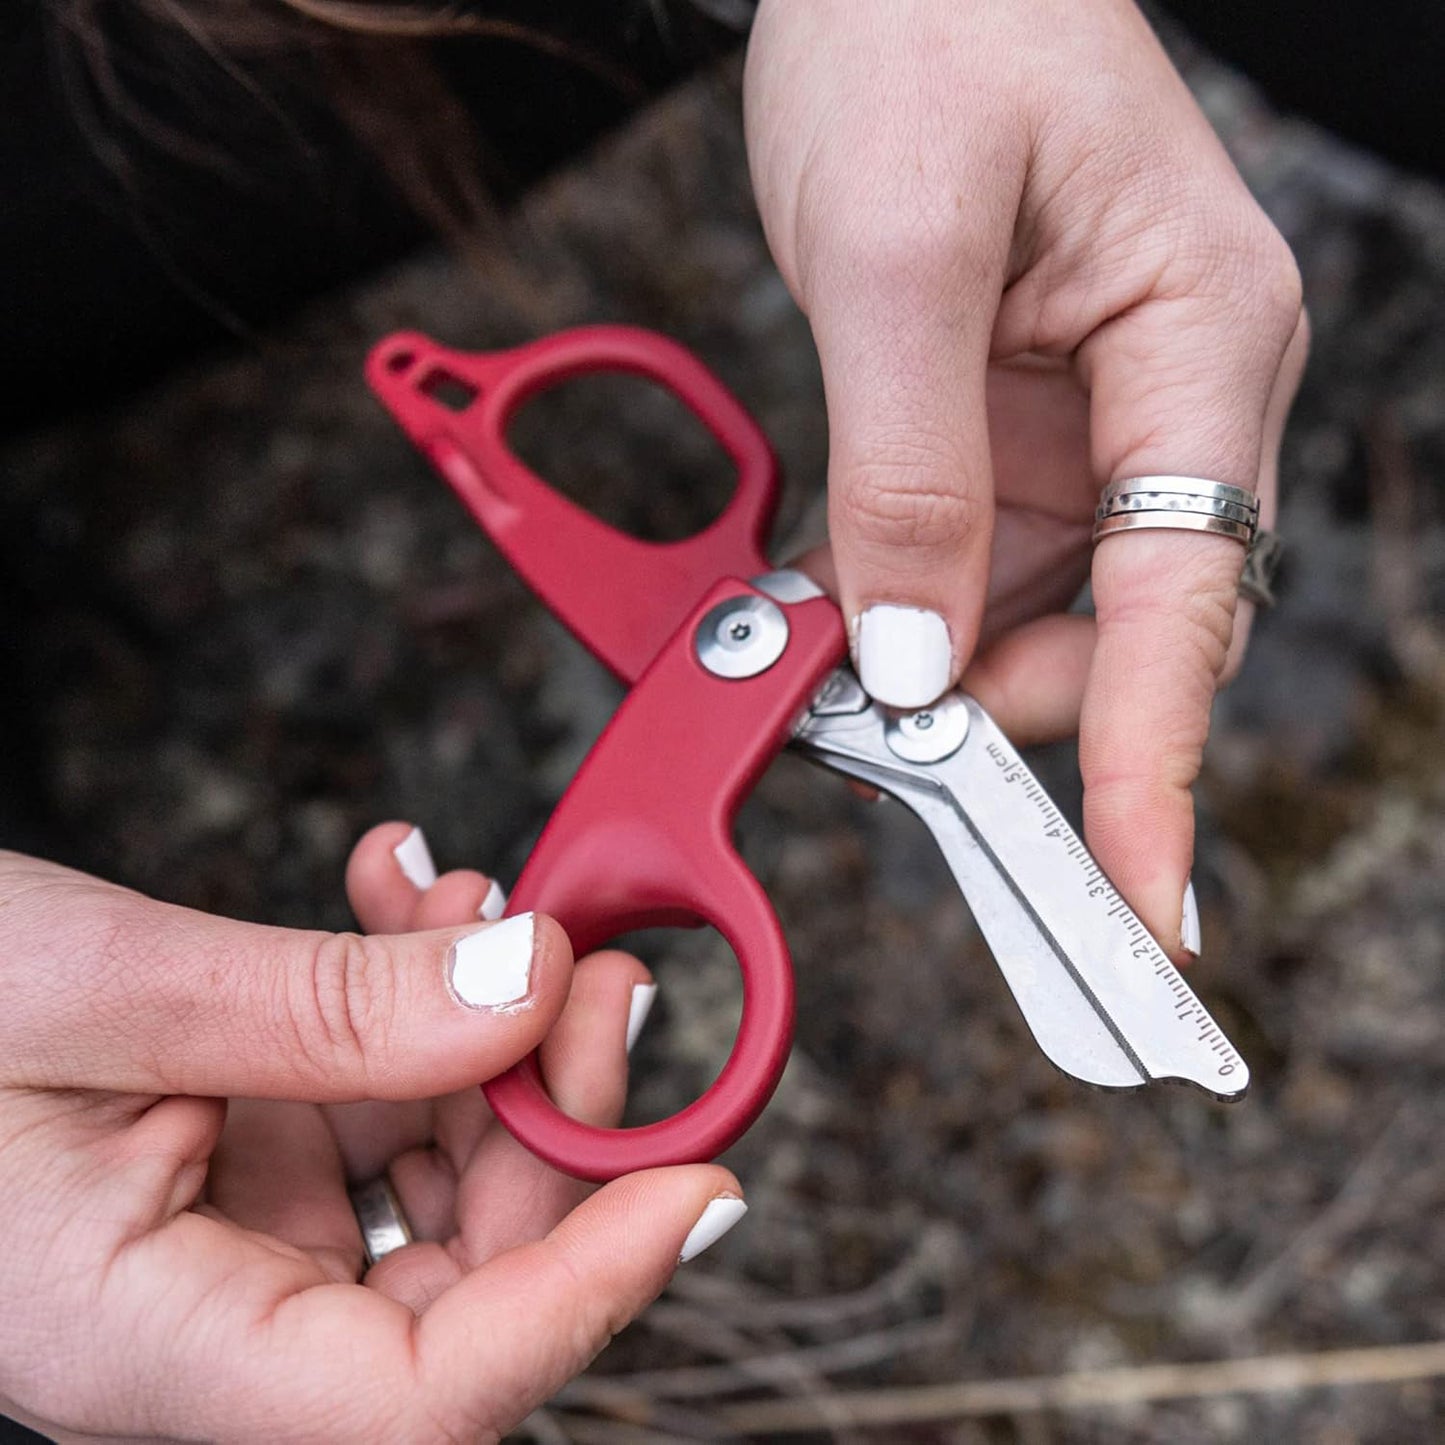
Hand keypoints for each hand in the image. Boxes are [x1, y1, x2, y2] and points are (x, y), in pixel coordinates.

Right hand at [0, 835, 738, 1442]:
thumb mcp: (104, 990)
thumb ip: (325, 1008)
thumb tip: (527, 993)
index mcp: (143, 1343)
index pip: (417, 1404)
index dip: (583, 1300)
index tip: (698, 1185)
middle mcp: (211, 1316)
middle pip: (468, 1277)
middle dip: (552, 1112)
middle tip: (578, 963)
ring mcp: (241, 1234)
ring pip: (444, 1173)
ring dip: (492, 1028)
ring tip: (478, 902)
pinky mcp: (253, 1154)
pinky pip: (385, 1099)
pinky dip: (420, 1000)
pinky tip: (412, 904)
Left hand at [745, 0, 1307, 957]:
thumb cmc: (925, 25)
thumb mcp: (895, 248)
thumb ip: (907, 468)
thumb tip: (910, 658)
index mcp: (1194, 346)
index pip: (1184, 603)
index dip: (1155, 770)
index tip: (1142, 909)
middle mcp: (1157, 402)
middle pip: (1102, 630)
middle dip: (986, 699)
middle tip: (855, 730)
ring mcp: (1076, 423)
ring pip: (1020, 611)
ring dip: (923, 658)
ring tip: (814, 658)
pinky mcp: (999, 425)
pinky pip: (958, 558)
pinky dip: (892, 602)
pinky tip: (828, 606)